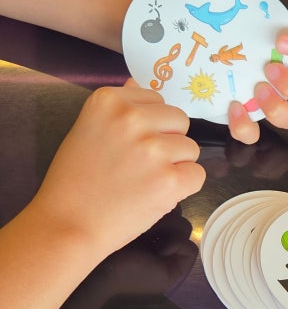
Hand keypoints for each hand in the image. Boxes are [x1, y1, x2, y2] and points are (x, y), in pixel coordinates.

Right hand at [33, 79, 204, 262]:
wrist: (68, 225)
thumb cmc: (75, 181)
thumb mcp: (88, 130)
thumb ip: (119, 108)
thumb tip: (137, 83)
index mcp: (109, 101)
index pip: (156, 100)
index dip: (150, 125)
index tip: (129, 144)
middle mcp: (133, 118)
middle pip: (179, 120)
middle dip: (168, 142)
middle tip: (140, 165)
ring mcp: (153, 148)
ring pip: (191, 148)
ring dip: (175, 166)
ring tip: (144, 181)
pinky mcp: (170, 179)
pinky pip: (198, 174)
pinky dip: (183, 187)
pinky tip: (156, 194)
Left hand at [194, 0, 287, 144]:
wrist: (163, 28)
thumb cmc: (200, 2)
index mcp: (284, 35)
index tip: (280, 40)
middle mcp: (279, 69)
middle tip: (267, 69)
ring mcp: (260, 95)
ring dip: (279, 108)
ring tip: (255, 91)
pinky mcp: (237, 114)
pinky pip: (252, 132)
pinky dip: (246, 127)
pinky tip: (231, 109)